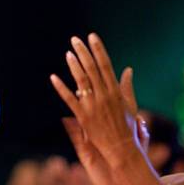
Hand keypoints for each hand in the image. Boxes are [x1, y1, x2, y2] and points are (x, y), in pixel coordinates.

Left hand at [50, 33, 145, 169]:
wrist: (121, 147)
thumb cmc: (127, 127)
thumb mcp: (130, 104)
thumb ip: (127, 86)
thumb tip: (128, 70)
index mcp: (115, 91)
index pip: (106, 65)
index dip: (98, 50)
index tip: (92, 37)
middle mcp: (104, 95)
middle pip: (92, 69)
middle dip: (83, 52)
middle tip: (75, 40)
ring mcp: (93, 106)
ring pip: (81, 81)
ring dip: (74, 66)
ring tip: (68, 53)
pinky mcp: (83, 116)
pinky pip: (69, 99)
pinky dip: (61, 88)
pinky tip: (53, 77)